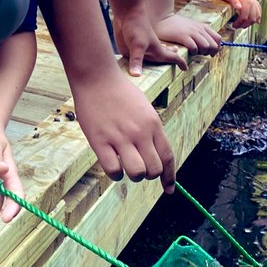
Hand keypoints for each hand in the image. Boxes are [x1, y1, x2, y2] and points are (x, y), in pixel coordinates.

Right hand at [72, 69, 175, 191]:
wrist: (96, 77)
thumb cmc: (120, 92)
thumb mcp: (144, 108)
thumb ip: (151, 130)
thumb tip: (154, 154)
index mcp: (153, 124)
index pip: (167, 157)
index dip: (169, 177)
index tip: (168, 188)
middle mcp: (140, 132)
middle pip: (153, 169)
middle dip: (148, 175)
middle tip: (140, 169)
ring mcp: (120, 137)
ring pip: (136, 173)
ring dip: (133, 175)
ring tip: (125, 166)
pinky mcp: (100, 140)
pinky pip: (113, 170)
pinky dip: (115, 174)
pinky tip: (112, 166)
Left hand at [112, 7, 186, 74]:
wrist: (126, 14)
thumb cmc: (137, 27)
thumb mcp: (137, 45)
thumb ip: (136, 60)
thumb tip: (136, 76)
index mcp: (158, 51)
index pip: (173, 58)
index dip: (180, 63)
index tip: (186, 68)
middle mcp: (150, 52)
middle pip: (162, 61)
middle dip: (168, 65)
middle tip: (174, 71)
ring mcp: (140, 51)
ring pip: (149, 61)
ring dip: (152, 66)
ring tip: (158, 71)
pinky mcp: (129, 50)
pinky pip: (135, 60)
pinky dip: (138, 63)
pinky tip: (137, 66)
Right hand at [154, 14, 221, 55]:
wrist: (162, 19)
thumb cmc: (176, 25)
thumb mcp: (192, 26)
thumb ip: (200, 33)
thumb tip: (208, 45)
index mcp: (202, 27)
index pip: (218, 39)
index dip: (216, 48)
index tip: (209, 52)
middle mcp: (199, 29)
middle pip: (214, 45)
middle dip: (209, 52)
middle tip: (200, 53)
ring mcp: (191, 32)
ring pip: (206, 47)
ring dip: (201, 53)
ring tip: (194, 52)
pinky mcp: (183, 36)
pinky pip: (194, 47)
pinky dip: (193, 52)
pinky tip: (188, 51)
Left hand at [215, 0, 260, 28]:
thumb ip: (232, 0)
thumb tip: (239, 8)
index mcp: (245, 1)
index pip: (245, 17)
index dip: (240, 23)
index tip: (233, 26)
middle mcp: (251, 1)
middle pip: (252, 18)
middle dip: (245, 24)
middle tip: (236, 26)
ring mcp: (253, 1)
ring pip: (257, 16)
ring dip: (251, 22)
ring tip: (243, 24)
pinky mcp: (253, 0)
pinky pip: (259, 10)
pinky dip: (258, 16)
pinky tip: (255, 21)